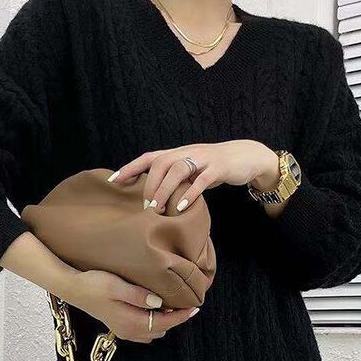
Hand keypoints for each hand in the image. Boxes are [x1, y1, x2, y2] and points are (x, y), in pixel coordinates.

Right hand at [64, 269, 198, 342]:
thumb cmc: (93, 284)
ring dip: (164, 321)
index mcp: (131, 322)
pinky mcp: (119, 326)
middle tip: (185, 303)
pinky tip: (155, 310)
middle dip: (175, 319)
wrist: (73, 289)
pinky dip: (153, 323)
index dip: (181, 316)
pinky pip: (144, 330)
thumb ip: (138, 295)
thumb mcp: (116, 286)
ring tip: (172, 306)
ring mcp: (123, 331)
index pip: (164, 323)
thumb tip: (159, 303)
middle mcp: (129, 331)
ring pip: (153, 331)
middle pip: (161, 329)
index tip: (195, 307)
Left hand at [109, 140, 278, 212]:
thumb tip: (155, 197)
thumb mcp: (192, 171)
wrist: (246, 156)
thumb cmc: (215, 167)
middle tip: (145, 207)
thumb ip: (175, 180)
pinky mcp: (218, 168)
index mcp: (178, 152)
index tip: (113, 181)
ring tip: (158, 209)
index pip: (149, 157)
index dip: (130, 168)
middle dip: (149, 185)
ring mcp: (203, 158)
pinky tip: (183, 206)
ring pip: (177, 169)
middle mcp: (187, 152)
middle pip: (160, 163)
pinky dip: (190, 192)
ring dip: (165, 190)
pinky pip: (201, 179)